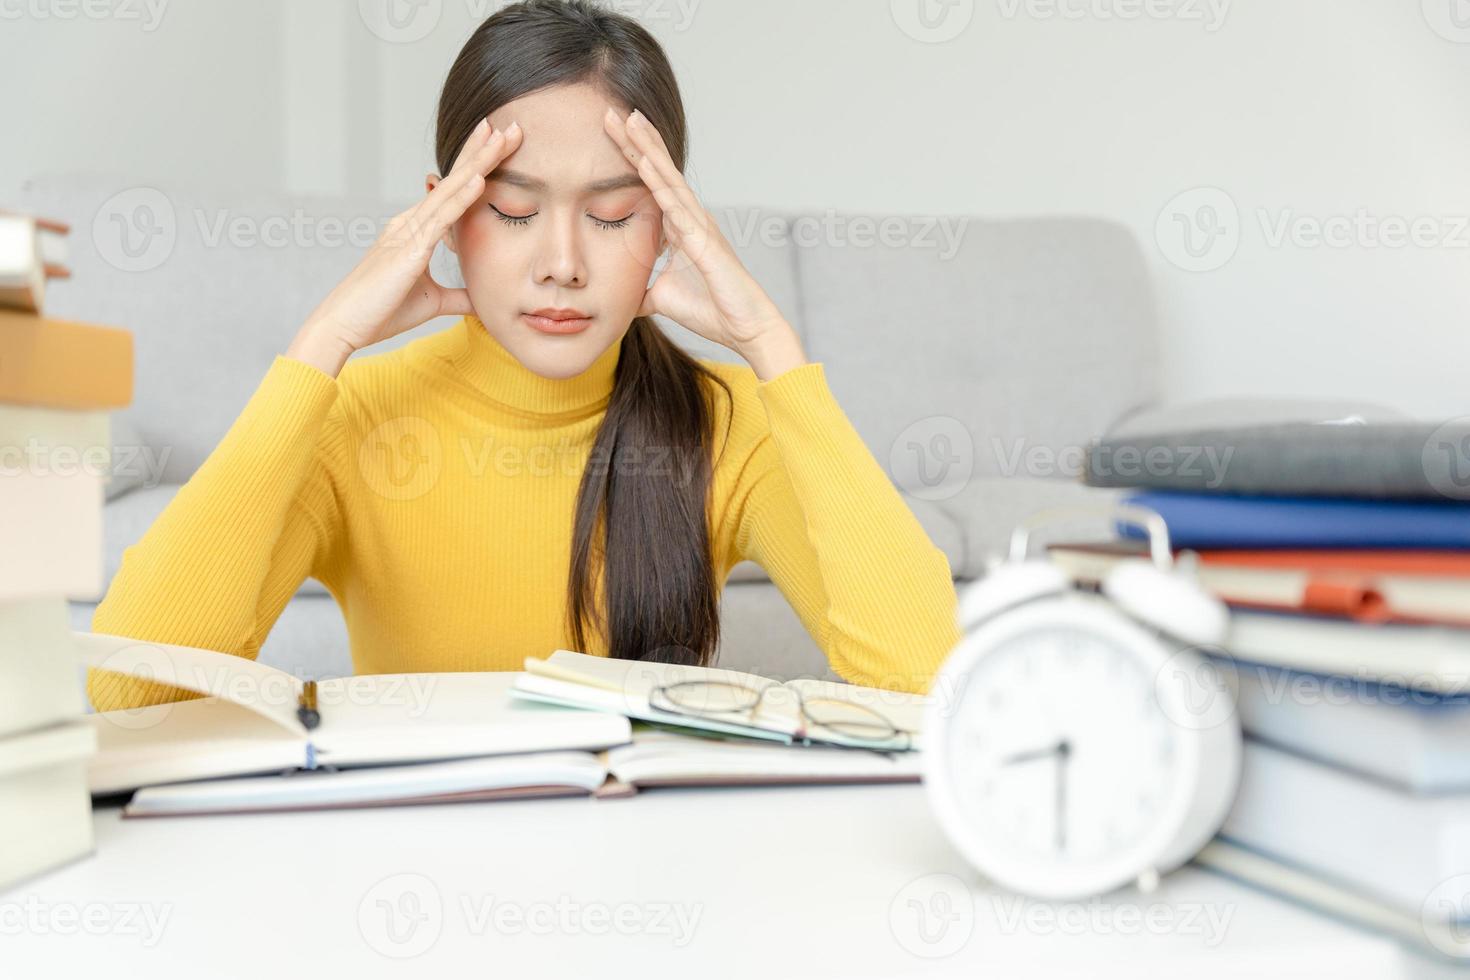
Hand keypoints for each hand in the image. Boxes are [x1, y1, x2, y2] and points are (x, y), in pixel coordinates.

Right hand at [286, 117, 524, 376]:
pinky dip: (461, 198)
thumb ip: (459, 296)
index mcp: (415, 230)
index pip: (454, 192)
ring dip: (478, 162)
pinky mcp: (408, 249)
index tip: (501, 144)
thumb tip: (483, 300)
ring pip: (450, 190)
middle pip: (454, 180)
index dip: (477, 166)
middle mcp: (411, 222)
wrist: (344, 325)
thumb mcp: (432, 302)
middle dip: (483, 151)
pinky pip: (439, 219)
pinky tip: (480, 179)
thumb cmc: (380, 312)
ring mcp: (407, 231)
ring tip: (500, 136)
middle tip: (509, 125)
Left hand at [603, 106, 803, 376]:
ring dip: (646, 148)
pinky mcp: (703, 239)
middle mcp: (690, 218)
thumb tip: (617, 299)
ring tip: (628, 119)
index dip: (630, 159)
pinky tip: (644, 160)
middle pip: (657, 171)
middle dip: (634, 141)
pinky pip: (676, 204)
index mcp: (680, 228)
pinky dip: (659, 181)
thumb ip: (640, 291)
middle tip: (611, 111)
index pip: (649, 186)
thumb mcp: (661, 299)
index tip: (608, 134)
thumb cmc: (711, 311)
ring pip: (667, 177)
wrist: (744, 329)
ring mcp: (698, 224)